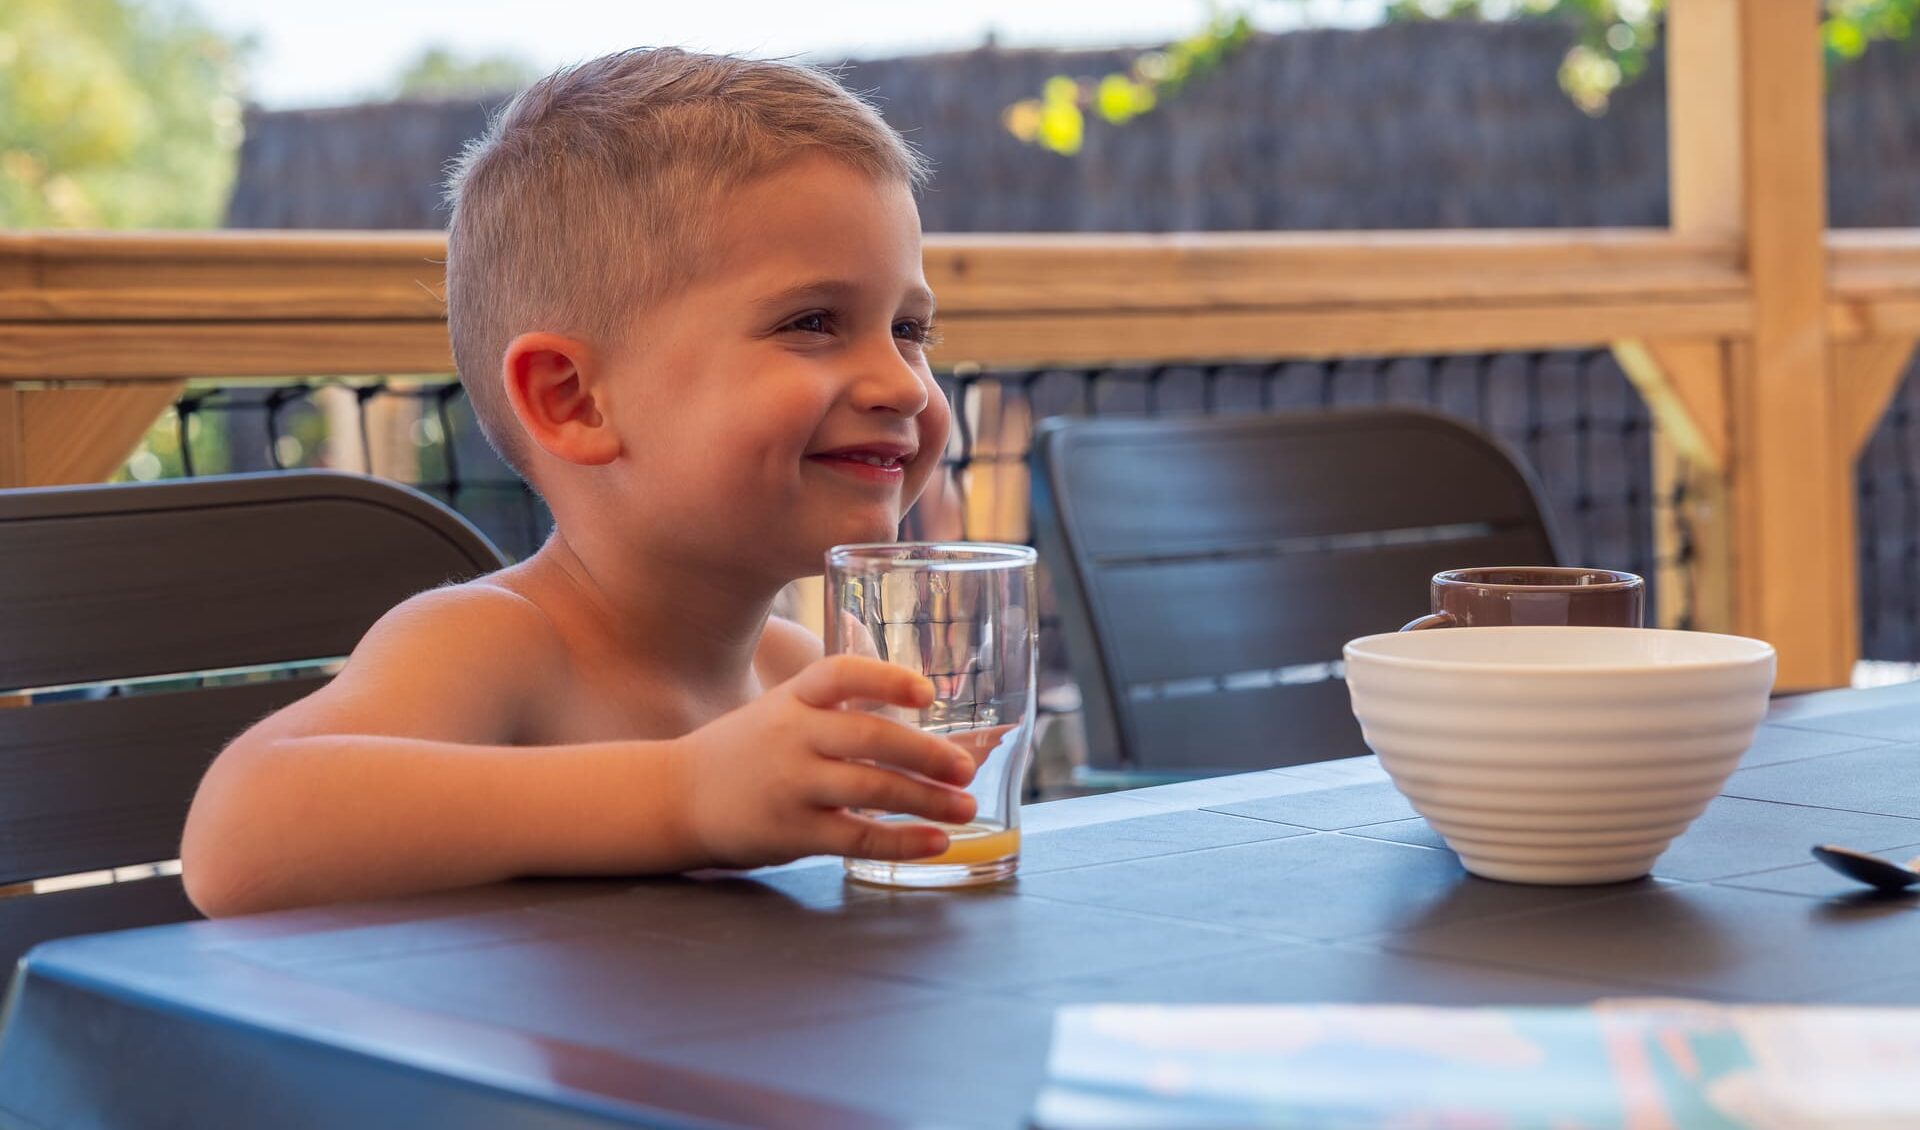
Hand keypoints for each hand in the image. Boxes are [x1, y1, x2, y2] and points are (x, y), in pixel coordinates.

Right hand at [678, 655, 978, 868]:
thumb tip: (919, 704)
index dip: (887, 679)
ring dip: (928, 799)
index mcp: (793, 698)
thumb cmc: (745, 750)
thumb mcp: (781, 708)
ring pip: (873, 788)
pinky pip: (858, 836)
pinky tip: (935, 841)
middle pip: (870, 736)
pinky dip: (903, 840)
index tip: (927, 693)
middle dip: (927, 752)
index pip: (841, 674)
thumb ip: (836, 704)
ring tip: (966, 806)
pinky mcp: (792, 831)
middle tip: (966, 766)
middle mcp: (793, 735)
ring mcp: (792, 785)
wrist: (674, 797)